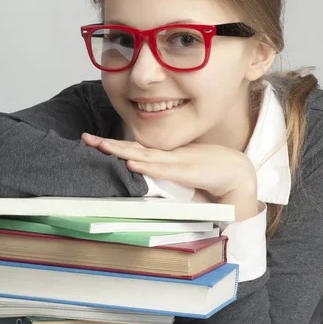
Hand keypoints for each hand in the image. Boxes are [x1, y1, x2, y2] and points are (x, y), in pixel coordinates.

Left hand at [81, 133, 257, 207]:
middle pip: (132, 149)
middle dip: (108, 144)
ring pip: (143, 155)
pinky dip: (146, 166)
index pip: (134, 150)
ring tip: (101, 146)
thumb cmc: (210, 177)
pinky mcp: (186, 171)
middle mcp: (166, 156)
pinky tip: (131, 164)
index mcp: (164, 158)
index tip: (94, 143)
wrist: (237, 174)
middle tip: (85, 138)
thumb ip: (165, 181)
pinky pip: (162, 169)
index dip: (114, 146)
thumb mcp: (181, 179)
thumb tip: (147, 185)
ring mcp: (175, 161)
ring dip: (121, 151)